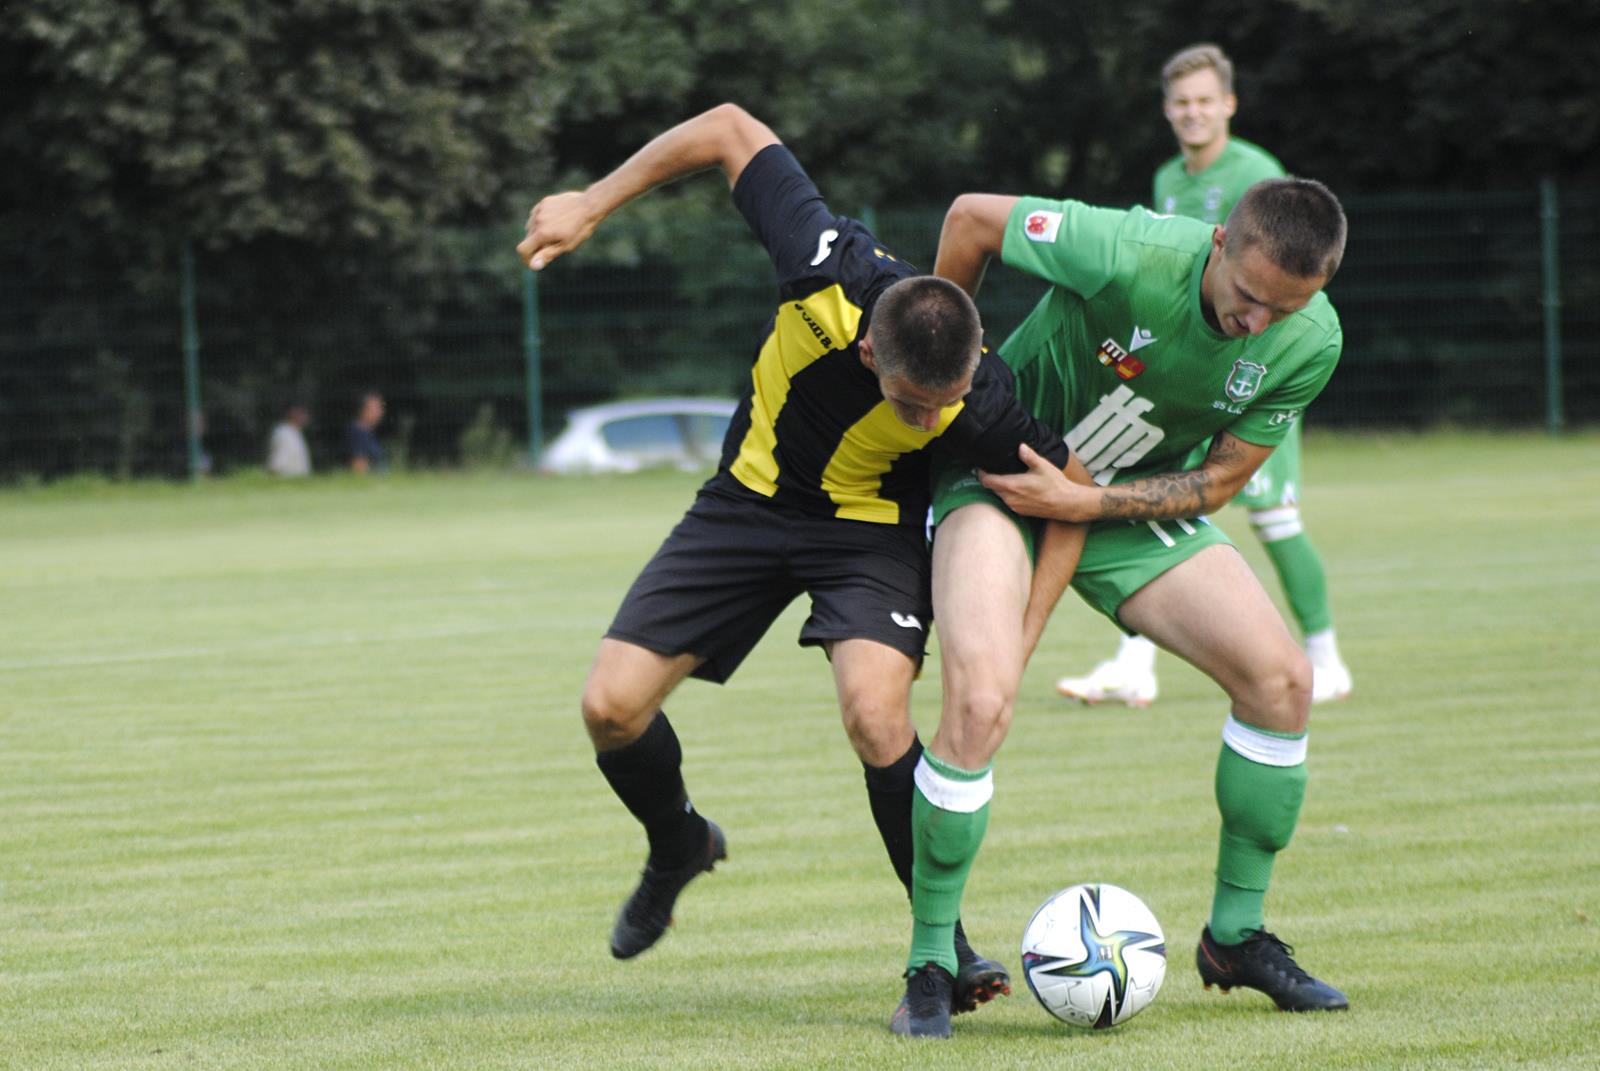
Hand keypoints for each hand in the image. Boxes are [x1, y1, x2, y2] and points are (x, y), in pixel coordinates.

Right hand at [516, 190, 600, 270]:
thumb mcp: (566, 245)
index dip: (526, 258)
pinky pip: (536, 215)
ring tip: (555, 233)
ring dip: (537, 233)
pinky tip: (554, 222)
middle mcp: (537, 220)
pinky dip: (540, 222)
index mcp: (542, 233)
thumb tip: (533, 266)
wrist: (590, 206)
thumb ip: (547, 255)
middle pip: (528, 238)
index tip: (533, 262)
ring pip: (531, 226)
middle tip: (552, 246)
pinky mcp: (544, 202)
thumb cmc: (580, 229)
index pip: (523, 249)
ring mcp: (540, 210)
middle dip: (535, 246)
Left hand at [978, 443, 1099, 521]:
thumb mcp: (1042, 466)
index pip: (986, 481)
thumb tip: (1020, 446)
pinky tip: (1017, 488)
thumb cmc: (1055, 484)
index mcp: (1012, 485)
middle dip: (991, 479)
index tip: (982, 466)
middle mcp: (1010, 498)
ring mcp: (1014, 506)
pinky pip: (1008, 501)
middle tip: (994, 468)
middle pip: (991, 488)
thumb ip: (1029, 456)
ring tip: (1006, 476)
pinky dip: (1008, 494)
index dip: (981, 473)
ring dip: (1000, 487)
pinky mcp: (1020, 512)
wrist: (1067, 504)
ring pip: (999, 495)